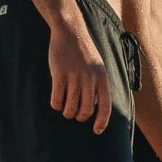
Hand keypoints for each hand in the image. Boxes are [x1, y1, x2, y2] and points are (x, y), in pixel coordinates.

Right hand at [48, 17, 111, 133]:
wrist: (70, 31)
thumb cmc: (84, 52)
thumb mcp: (98, 67)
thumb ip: (98, 86)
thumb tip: (94, 108)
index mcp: (102, 78)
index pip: (105, 107)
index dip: (101, 122)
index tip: (96, 130)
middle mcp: (90, 79)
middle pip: (86, 110)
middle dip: (79, 116)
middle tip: (74, 114)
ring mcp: (74, 76)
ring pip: (71, 107)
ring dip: (67, 112)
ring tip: (65, 109)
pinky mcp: (59, 73)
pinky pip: (57, 98)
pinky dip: (56, 104)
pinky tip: (55, 102)